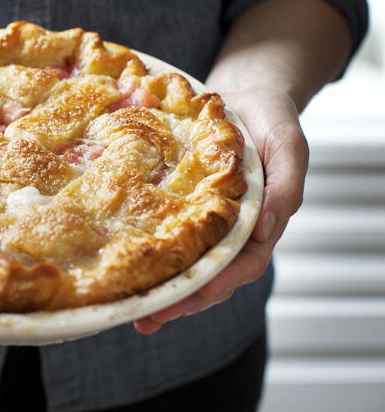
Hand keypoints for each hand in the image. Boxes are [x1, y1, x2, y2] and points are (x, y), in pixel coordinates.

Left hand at [133, 88, 308, 333]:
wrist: (242, 94)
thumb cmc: (270, 120)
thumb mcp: (288, 143)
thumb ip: (286, 184)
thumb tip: (268, 228)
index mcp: (260, 222)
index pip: (244, 264)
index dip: (224, 281)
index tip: (201, 290)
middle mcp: (228, 231)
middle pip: (208, 277)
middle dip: (182, 301)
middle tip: (151, 318)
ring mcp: (202, 223)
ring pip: (184, 266)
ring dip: (162, 292)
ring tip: (136, 314)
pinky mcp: (178, 209)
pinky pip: (164, 237)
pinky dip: (149, 257)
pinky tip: (124, 272)